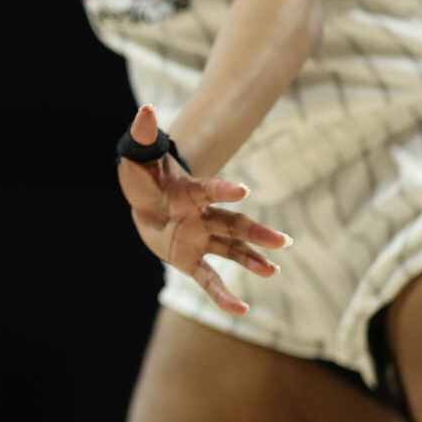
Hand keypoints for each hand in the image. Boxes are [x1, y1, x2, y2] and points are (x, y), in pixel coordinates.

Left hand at [116, 103, 290, 316]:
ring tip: (272, 270)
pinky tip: (241, 310)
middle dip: (256, 233)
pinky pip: (209, 279)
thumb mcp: (138, 156)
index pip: (208, 190)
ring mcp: (200, 238)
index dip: (223, 189)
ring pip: (231, 250)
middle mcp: (202, 215)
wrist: (146, 199)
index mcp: (189, 191)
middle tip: (283, 241)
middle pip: (233, 224)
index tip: (242, 190)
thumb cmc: (145, 174)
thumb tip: (144, 112)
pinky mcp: (192, 258)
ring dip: (251, 260)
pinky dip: (222, 295)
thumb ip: (143, 137)